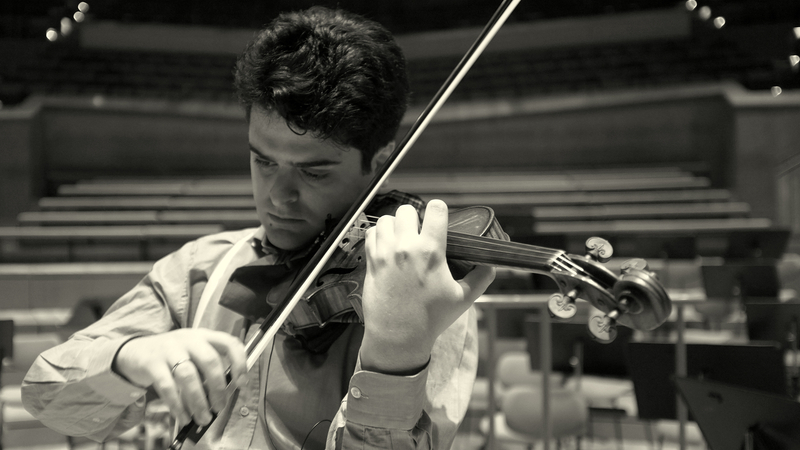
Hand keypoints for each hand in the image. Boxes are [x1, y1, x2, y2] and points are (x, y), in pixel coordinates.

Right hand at [113, 328, 246, 426]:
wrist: (136, 351)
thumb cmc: (172, 355)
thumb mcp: (193, 353)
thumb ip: (209, 368)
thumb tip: (224, 394)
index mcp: (204, 336)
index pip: (229, 343)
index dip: (240, 363)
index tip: (242, 384)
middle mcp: (188, 339)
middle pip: (210, 361)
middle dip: (218, 388)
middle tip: (220, 407)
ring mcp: (169, 350)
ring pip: (188, 376)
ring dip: (198, 401)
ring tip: (203, 417)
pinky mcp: (152, 363)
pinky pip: (167, 387)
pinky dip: (177, 405)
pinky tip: (183, 416)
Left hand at [360, 199, 494, 373]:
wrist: (398, 337)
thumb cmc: (430, 319)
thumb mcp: (463, 299)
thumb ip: (480, 278)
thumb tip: (491, 266)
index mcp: (430, 252)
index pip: (435, 209)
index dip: (439, 211)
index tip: (439, 219)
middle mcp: (406, 247)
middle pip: (407, 210)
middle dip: (415, 218)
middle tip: (419, 231)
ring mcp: (385, 253)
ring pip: (387, 220)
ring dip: (396, 225)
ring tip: (402, 237)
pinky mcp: (371, 261)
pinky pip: (372, 233)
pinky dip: (379, 234)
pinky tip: (387, 245)